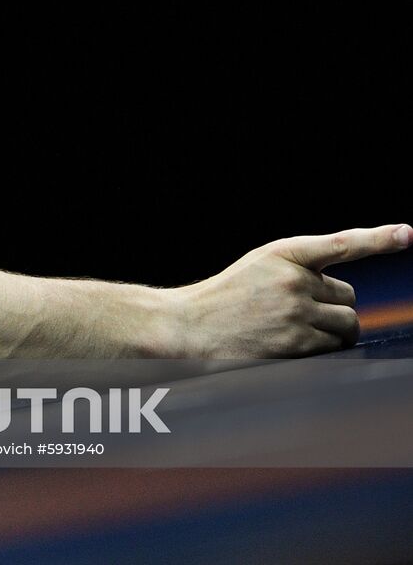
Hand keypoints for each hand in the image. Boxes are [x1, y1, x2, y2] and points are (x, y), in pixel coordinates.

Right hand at [166, 223, 409, 357]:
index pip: (340, 244)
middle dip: (333, 307)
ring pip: (348, 324)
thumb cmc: (229, 296)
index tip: (407, 234)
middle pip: (349, 297)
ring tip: (296, 329)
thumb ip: (301, 270)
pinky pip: (333, 346)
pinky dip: (321, 348)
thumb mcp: (261, 266)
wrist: (191, 324)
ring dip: (333, 330)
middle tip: (299, 311)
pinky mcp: (295, 343)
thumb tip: (347, 295)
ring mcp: (295, 312)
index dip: (378, 238)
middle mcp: (292, 280)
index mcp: (283, 253)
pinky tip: (292, 343)